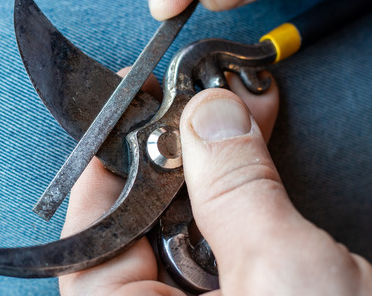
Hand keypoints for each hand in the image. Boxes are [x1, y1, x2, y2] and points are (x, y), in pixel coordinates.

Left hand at [59, 71, 371, 294]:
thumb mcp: (281, 272)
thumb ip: (234, 189)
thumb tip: (206, 116)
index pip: (90, 247)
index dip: (107, 171)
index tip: (128, 110)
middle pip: (141, 230)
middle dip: (171, 160)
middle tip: (196, 99)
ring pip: (190, 232)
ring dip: (213, 171)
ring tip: (237, 111)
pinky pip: (230, 244)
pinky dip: (244, 197)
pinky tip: (257, 148)